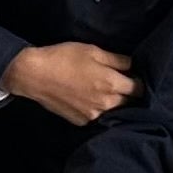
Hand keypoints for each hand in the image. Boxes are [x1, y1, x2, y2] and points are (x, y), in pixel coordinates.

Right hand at [0, 44, 137, 124]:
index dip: (137, 81)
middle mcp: (106, 103)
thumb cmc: (63, 58)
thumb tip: (133, 66)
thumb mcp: (92, 51)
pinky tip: (89, 100)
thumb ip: (117, 60)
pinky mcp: (82, 122)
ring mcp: (94, 115)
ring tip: (103, 92)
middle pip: (129, 102)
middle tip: (118, 82)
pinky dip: (99, 110)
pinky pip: (99, 117)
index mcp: (111, 83)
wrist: (33, 75)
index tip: (131, 75)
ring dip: (114, 104)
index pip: (139, 88)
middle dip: (128, 93)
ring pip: (115, 111)